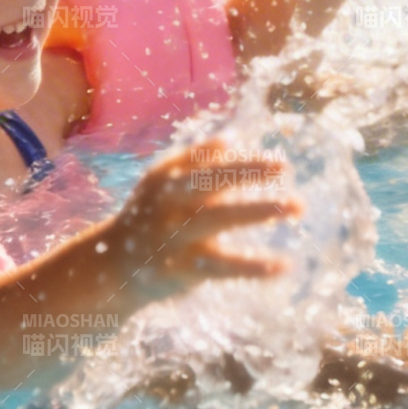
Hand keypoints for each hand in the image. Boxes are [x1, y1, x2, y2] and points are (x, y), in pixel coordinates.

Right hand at [99, 139, 302, 306]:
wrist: (109, 266)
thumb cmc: (148, 215)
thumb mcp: (162, 183)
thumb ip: (195, 160)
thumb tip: (233, 140)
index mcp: (167, 178)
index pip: (209, 162)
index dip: (244, 160)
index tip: (280, 162)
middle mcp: (170, 203)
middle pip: (213, 180)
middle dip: (250, 171)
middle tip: (286, 167)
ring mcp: (176, 236)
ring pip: (223, 219)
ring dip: (261, 210)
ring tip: (298, 205)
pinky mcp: (182, 269)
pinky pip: (223, 267)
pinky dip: (253, 266)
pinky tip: (283, 265)